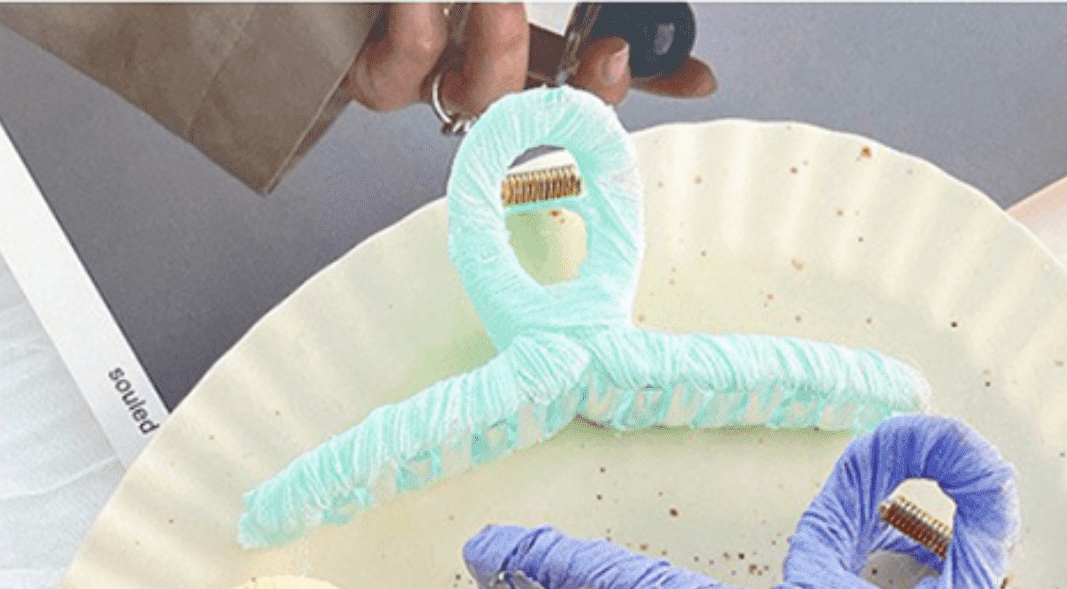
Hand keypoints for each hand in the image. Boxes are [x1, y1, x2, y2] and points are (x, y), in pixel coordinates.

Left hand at [345, 3, 716, 118]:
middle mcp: (471, 62)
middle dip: (579, 82)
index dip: (646, 78)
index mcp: (508, 37)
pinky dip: (414, 40)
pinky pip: (399, 76)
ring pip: (478, 97)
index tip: (696, 77)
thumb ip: (568, 1)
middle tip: (603, 49)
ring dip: (498, 48)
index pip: (590, 72)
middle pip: (549, 100)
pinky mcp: (369, 74)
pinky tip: (417, 6)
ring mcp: (425, 73)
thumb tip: (676, 57)